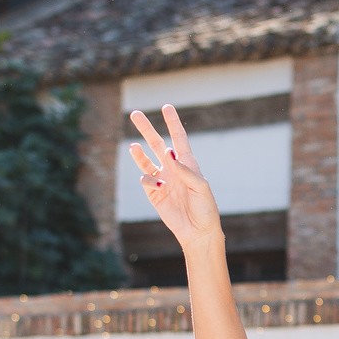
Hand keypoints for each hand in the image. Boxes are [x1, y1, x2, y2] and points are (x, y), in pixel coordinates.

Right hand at [128, 105, 221, 244]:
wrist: (197, 231)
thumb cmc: (205, 208)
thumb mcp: (201, 187)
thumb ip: (186, 170)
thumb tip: (169, 153)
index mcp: (187, 163)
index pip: (178, 138)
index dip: (172, 122)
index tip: (166, 107)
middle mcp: (173, 168)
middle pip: (156, 143)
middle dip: (146, 129)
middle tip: (135, 114)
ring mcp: (162, 180)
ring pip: (145, 160)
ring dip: (138, 153)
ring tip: (133, 146)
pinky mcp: (154, 193)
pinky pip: (146, 180)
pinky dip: (148, 180)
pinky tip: (159, 186)